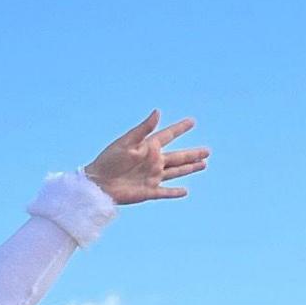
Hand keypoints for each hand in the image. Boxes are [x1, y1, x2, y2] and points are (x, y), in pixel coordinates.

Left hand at [82, 112, 208, 204]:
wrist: (97, 184)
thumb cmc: (108, 160)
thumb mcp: (126, 142)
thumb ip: (144, 129)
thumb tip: (157, 112)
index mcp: (147, 147)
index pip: (168, 135)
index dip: (180, 129)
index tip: (192, 121)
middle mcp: (152, 162)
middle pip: (178, 156)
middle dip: (192, 154)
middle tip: (207, 150)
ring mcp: (151, 177)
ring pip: (176, 172)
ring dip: (190, 168)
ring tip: (203, 164)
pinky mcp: (148, 191)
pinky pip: (165, 192)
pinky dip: (175, 192)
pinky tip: (185, 191)